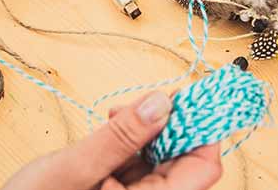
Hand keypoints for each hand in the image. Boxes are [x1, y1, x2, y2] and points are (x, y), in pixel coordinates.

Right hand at [3, 91, 221, 189]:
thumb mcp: (74, 168)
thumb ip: (119, 137)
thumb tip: (161, 103)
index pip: (203, 167)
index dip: (200, 129)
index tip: (187, 97)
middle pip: (184, 158)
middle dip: (165, 125)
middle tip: (138, 103)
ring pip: (162, 156)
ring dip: (144, 131)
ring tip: (114, 118)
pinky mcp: (123, 189)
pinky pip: (141, 161)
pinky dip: (129, 141)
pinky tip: (110, 129)